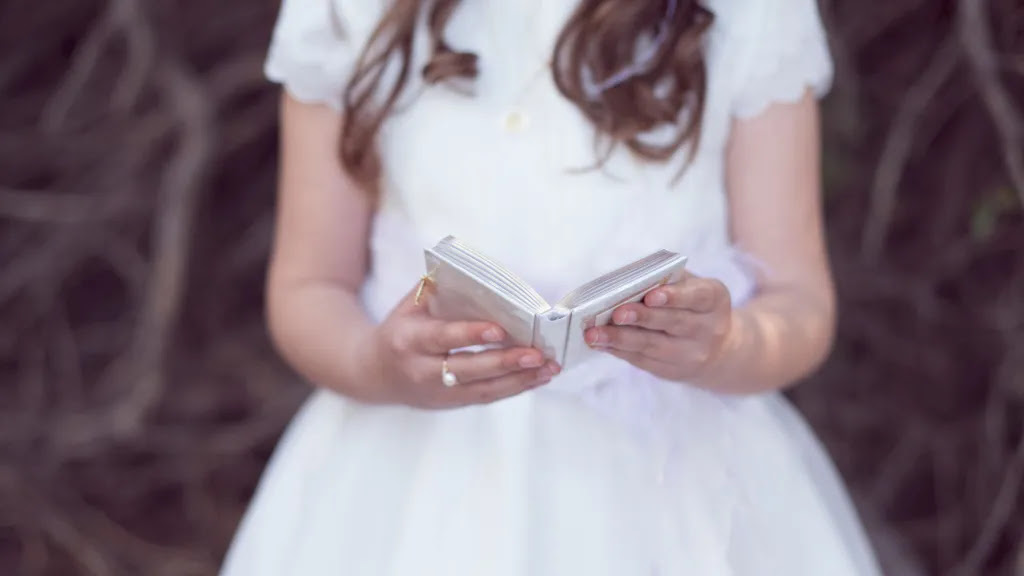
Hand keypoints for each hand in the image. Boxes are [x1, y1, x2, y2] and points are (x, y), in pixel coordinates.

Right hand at [361, 283, 560, 408]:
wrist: (373, 374)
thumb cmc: (399, 330)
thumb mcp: (408, 306)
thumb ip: (438, 289)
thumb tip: (476, 273)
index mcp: (409, 340)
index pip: (443, 338)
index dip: (471, 335)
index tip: (500, 330)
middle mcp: (422, 370)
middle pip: (469, 369)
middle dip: (506, 362)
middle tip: (538, 354)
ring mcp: (438, 392)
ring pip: (483, 389)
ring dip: (520, 380)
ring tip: (549, 368)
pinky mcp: (451, 404)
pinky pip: (486, 397)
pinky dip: (514, 388)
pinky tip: (538, 378)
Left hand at [584, 273, 731, 381]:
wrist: (718, 350)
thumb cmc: (692, 305)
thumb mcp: (691, 287)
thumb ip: (666, 280)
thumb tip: (625, 283)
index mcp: (714, 300)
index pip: (697, 297)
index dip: (674, 296)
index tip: (651, 295)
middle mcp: (708, 329)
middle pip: (673, 322)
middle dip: (642, 318)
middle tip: (616, 313)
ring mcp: (691, 354)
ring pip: (654, 346)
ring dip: (621, 339)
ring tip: (595, 334)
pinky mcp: (672, 371)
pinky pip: (643, 361)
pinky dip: (619, 350)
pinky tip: (600, 343)